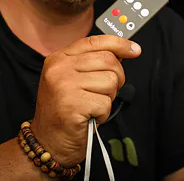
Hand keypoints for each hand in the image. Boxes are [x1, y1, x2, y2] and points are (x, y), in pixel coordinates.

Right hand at [30, 35, 140, 166]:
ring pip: (111, 81)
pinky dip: (103, 113)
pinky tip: (90, 116)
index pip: (95, 41)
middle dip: (116, 78)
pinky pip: (105, 103)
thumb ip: (93, 62)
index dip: (120, 43)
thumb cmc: (66, 111)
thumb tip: (124, 51)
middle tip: (103, 93)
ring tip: (92, 106)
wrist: (48, 142)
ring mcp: (64, 85)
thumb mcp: (74, 78)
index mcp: (59, 58)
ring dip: (108, 98)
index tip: (134, 50)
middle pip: (109, 60)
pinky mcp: (72, 104)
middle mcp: (59, 68)